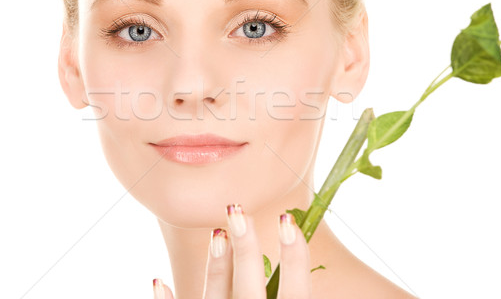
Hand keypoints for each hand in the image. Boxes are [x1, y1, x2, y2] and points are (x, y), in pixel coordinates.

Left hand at [153, 203, 312, 297]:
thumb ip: (299, 296)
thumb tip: (342, 285)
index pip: (296, 294)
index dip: (295, 258)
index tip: (287, 219)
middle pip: (249, 290)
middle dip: (246, 249)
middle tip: (238, 210)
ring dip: (216, 267)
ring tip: (216, 232)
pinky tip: (158, 280)